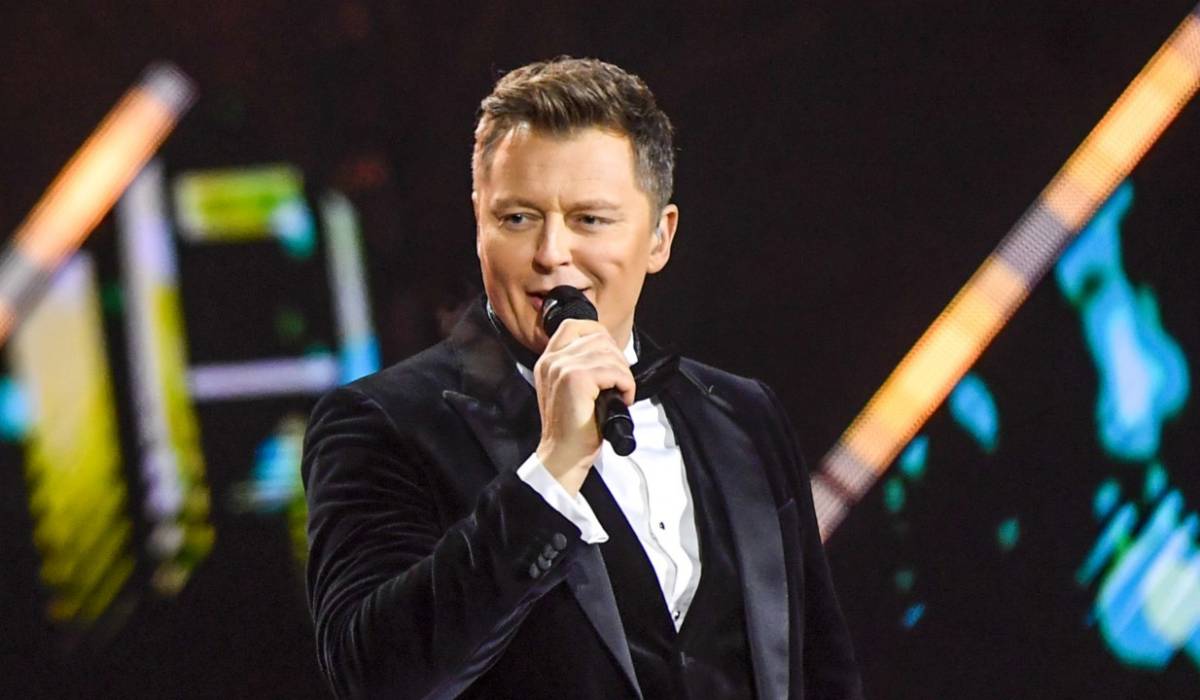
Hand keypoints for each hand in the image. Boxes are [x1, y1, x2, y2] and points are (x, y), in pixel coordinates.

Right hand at [533, 319, 634, 495]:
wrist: (564, 455)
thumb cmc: (574, 427)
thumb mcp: (571, 389)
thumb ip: (581, 364)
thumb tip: (610, 350)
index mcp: (548, 360)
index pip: (576, 325)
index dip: (600, 336)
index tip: (611, 359)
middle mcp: (552, 360)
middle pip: (598, 337)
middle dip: (617, 359)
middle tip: (619, 383)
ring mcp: (562, 367)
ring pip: (609, 353)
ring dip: (623, 374)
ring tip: (620, 393)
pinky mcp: (576, 379)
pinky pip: (615, 371)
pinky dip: (626, 385)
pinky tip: (622, 399)